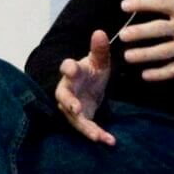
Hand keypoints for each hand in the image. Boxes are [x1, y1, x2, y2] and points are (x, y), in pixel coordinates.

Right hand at [55, 29, 115, 144]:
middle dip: (69, 103)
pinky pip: (87, 128)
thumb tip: (100, 32)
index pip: (67, 67)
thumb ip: (99, 49)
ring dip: (86, 128)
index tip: (70, 69)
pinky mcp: (80, 119)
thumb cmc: (91, 71)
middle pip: (63, 97)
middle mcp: (68, 91)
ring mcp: (72, 107)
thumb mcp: (99, 60)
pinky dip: (98, 135)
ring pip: (75, 118)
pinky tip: (110, 141)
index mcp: (73, 72)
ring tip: (97, 136)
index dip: (68, 68)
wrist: (89, 86)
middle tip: (75, 109)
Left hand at [118, 0, 173, 80]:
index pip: (161, 3)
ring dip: (144, 54)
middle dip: (140, 32)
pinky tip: (145, 74)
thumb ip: (173, 10)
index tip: (124, 5)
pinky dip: (158, 74)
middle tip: (123, 35)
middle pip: (160, 28)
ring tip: (129, 56)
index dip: (142, 3)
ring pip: (163, 51)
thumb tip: (143, 9)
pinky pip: (173, 69)